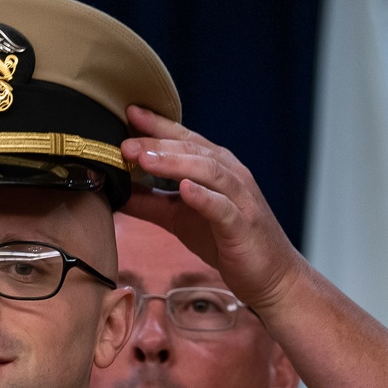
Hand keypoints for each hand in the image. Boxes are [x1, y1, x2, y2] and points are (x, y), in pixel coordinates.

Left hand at [120, 104, 309, 310]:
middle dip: (158, 144)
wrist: (271, 275)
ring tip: (146, 159)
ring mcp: (239, 198)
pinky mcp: (243, 225)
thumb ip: (150, 204)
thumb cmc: (226, 241)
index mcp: (215, 168)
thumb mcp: (180, 219)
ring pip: (208, 171)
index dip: (158, 125)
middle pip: (192, 151)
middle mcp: (230, 175)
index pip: (184, 139)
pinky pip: (223, 207)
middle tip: (125, 143)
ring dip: (175, 164)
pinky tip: (184, 190)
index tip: (129, 112)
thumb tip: (116, 192)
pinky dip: (204, 196)